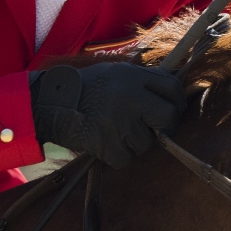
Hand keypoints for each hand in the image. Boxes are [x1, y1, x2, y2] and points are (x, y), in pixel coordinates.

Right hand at [29, 62, 185, 167]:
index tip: (173, 109)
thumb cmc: (88, 87)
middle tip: (154, 127)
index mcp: (133, 77)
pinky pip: (128, 158)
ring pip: (147, 142)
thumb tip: (174, 92)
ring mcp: (119, 124)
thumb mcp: (117, 72)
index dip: (178, 102)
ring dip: (137, 141)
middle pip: (168, 118)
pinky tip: (107, 141)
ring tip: (117, 130)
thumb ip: (144, 81)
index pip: (173, 89)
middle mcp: (129, 98)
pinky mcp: (108, 146)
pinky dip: (120, 154)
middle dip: (165, 125)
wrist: (52, 104)